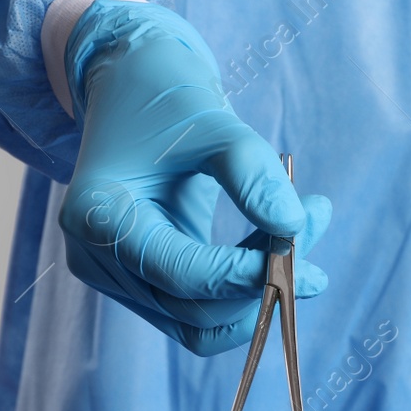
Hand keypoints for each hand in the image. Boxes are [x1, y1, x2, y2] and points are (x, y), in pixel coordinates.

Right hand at [57, 0, 330, 354]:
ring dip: (257, 291)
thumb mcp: (210, 119)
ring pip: (200, 322)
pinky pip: (198, 310)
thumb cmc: (165, 97)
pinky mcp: (139, 283)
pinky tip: (275, 242)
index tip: (301, 252)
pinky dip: (242, 287)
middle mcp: (96, 257)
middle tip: (314, 222)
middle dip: (260, 282)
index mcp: (97, 214)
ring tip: (303, 228)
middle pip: (192, 309)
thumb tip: (292, 228)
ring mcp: (115, 277)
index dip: (244, 274)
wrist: (131, 88)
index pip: (181, 274)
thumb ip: (250, 172)